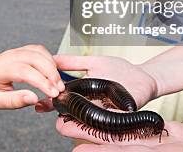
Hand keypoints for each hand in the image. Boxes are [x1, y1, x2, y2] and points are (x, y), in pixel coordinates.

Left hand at [0, 44, 64, 109]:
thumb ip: (16, 100)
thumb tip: (34, 98)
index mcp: (0, 69)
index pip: (24, 72)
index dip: (42, 82)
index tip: (53, 93)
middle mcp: (8, 56)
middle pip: (35, 58)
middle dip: (51, 73)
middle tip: (59, 89)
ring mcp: (16, 51)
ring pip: (39, 51)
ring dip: (52, 65)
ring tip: (58, 82)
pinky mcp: (22, 50)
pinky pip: (39, 50)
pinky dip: (49, 59)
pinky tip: (54, 71)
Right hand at [35, 55, 157, 112]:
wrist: (144, 76)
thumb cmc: (120, 70)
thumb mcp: (93, 62)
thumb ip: (73, 62)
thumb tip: (52, 58)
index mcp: (83, 94)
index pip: (63, 101)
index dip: (49, 104)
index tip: (38, 105)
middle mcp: (91, 107)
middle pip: (71, 115)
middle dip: (58, 116)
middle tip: (46, 110)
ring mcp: (103, 114)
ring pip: (84, 121)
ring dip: (71, 122)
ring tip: (60, 120)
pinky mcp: (117, 118)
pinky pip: (104, 123)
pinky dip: (93, 123)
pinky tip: (82, 120)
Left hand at [57, 116, 182, 151]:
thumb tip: (173, 145)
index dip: (103, 150)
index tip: (76, 148)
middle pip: (120, 145)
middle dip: (91, 137)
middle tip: (61, 128)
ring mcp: (169, 148)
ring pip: (129, 136)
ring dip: (103, 128)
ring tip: (78, 119)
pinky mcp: (177, 138)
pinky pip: (146, 131)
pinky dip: (128, 126)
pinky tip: (112, 119)